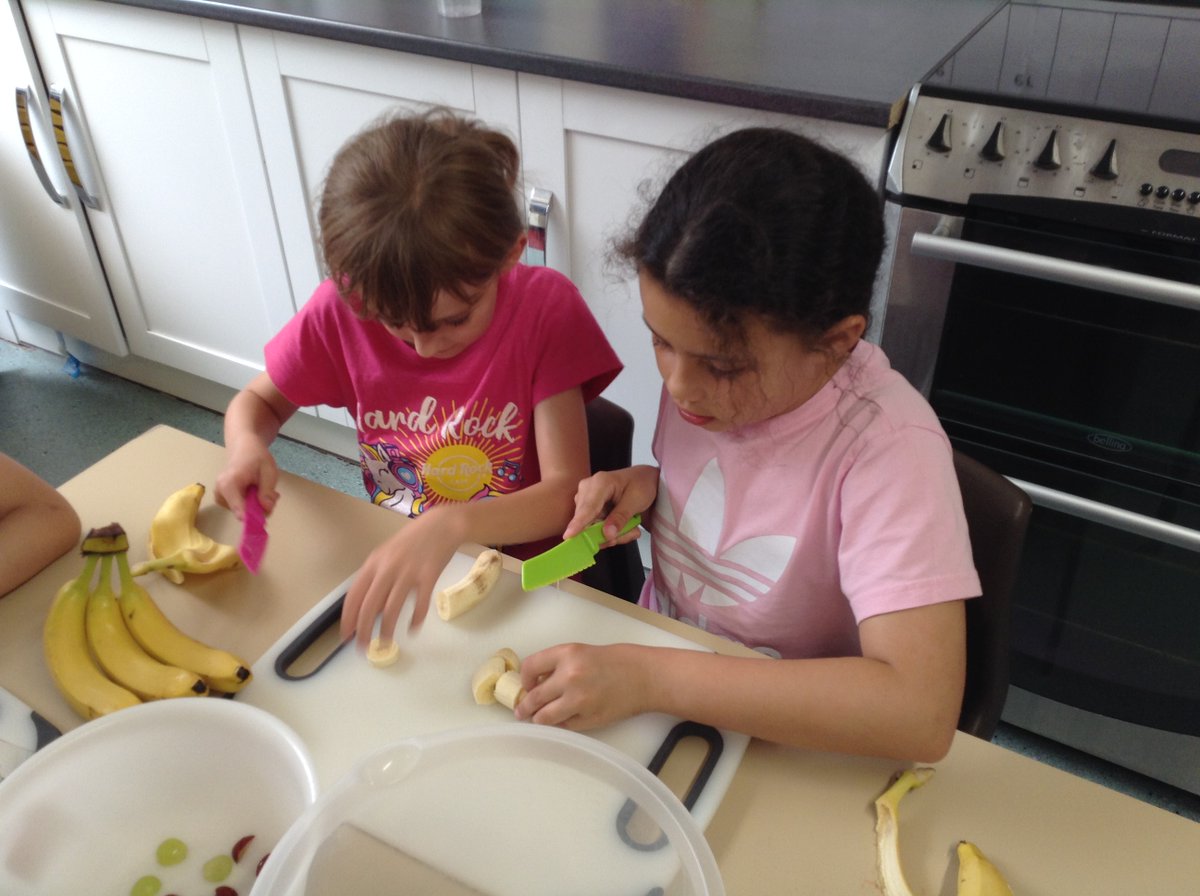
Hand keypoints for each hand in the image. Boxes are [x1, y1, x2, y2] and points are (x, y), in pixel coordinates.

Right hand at [213, 440, 279, 519]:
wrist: (244, 446)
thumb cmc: (256, 456)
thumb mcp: (268, 471)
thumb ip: (267, 491)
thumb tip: (266, 509)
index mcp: (229, 484)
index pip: (238, 510)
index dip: (253, 517)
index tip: (266, 517)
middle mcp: (220, 493)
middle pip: (243, 512)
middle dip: (260, 507)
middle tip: (273, 495)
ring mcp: (220, 496)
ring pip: (243, 511)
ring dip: (258, 504)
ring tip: (264, 488)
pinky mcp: (223, 498)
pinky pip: (241, 507)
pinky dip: (252, 502)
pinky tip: (257, 491)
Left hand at [339, 510, 465, 648]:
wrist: (441, 525)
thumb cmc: (412, 541)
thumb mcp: (387, 556)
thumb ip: (376, 579)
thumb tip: (370, 610)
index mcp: (373, 563)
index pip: (353, 595)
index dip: (348, 618)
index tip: (346, 636)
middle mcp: (387, 569)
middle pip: (369, 606)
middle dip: (363, 630)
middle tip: (363, 648)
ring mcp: (408, 573)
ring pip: (392, 609)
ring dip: (386, 630)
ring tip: (386, 643)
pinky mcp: (429, 576)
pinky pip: (419, 604)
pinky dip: (415, 620)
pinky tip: (412, 629)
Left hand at [514, 642, 652, 730]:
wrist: (643, 676)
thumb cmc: (614, 661)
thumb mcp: (581, 652)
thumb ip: (558, 664)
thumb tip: (534, 682)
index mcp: (567, 654)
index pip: (530, 668)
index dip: (524, 679)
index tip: (526, 685)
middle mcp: (569, 676)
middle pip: (534, 697)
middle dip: (525, 706)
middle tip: (522, 711)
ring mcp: (578, 700)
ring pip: (544, 717)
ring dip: (539, 718)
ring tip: (539, 718)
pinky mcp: (587, 719)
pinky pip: (563, 726)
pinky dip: (560, 724)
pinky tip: (563, 718)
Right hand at [564, 465, 658, 542]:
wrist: (643, 481)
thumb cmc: (641, 485)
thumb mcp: (637, 500)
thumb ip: (621, 517)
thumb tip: (607, 534)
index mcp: (600, 482)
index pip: (588, 506)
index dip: (579, 523)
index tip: (569, 535)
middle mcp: (588, 490)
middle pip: (588, 522)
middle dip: (608, 534)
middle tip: (631, 532)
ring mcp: (586, 500)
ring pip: (592, 529)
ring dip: (613, 534)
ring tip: (631, 527)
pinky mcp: (588, 510)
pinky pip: (595, 529)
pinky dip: (611, 533)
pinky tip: (624, 527)